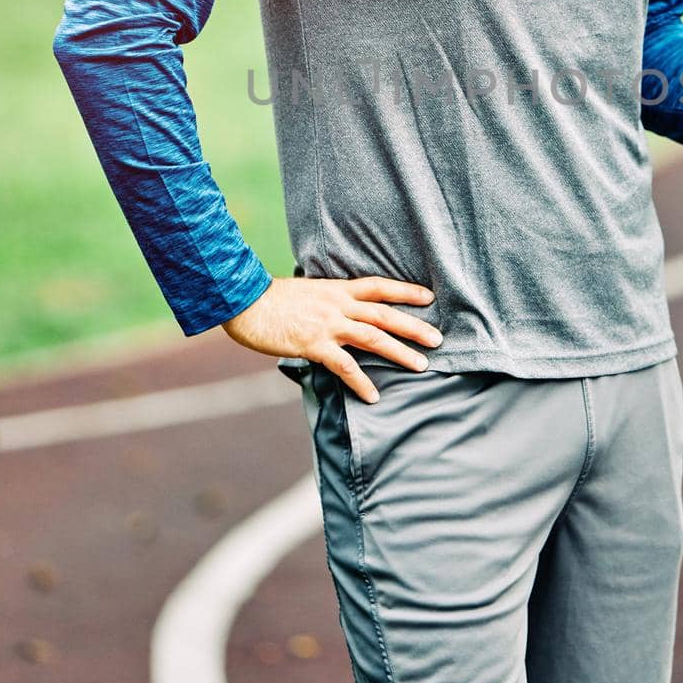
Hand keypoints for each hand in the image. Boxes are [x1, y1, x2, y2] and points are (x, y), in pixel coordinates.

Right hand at [222, 275, 442, 402]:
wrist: (244, 300)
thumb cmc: (270, 299)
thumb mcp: (305, 291)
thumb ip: (326, 300)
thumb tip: (338, 309)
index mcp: (337, 289)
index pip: (379, 286)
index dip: (405, 290)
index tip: (429, 296)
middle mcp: (338, 304)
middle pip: (385, 314)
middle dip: (414, 326)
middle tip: (438, 339)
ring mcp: (327, 324)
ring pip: (373, 337)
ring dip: (400, 352)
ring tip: (422, 365)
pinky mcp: (313, 344)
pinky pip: (344, 365)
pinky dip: (361, 382)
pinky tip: (373, 396)